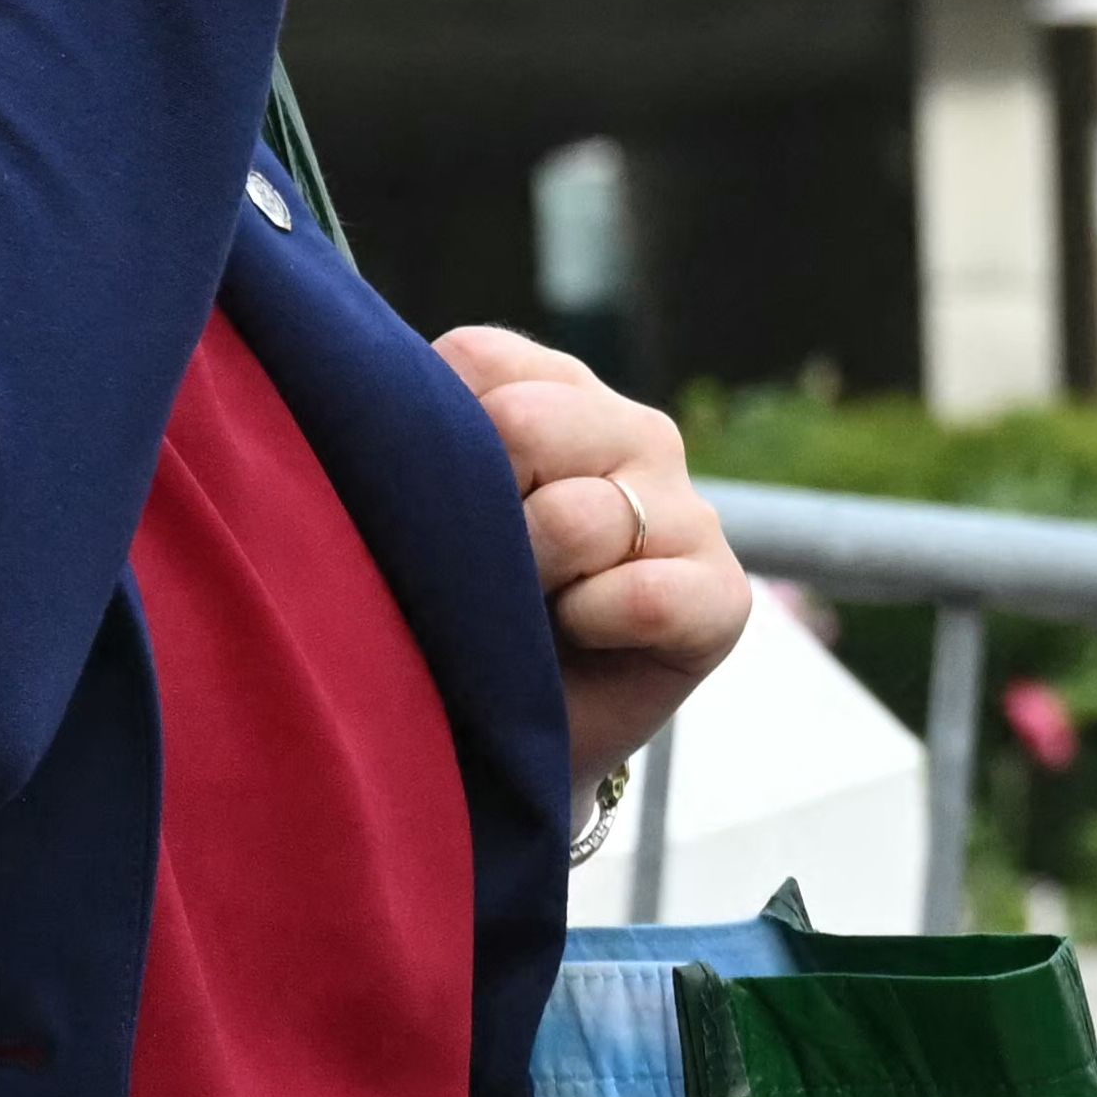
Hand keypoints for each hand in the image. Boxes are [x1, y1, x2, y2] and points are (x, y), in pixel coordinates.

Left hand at [442, 323, 751, 785]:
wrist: (499, 736)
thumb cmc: (448, 610)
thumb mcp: (415, 511)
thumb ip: (410, 441)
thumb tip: (374, 410)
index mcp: (553, 390)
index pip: (480, 360)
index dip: (425, 438)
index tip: (421, 502)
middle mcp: (632, 431)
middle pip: (525, 424)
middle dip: (476, 512)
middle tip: (472, 570)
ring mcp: (686, 510)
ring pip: (575, 518)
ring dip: (521, 585)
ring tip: (520, 612)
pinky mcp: (723, 595)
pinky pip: (644, 597)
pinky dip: (591, 626)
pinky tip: (578, 638)